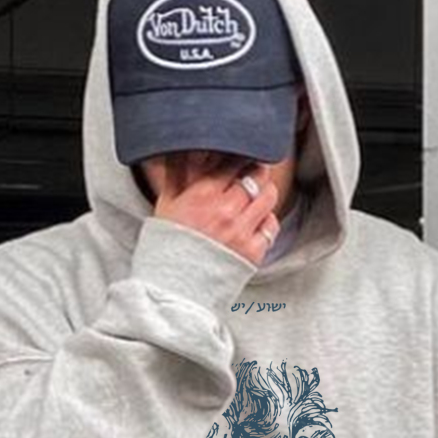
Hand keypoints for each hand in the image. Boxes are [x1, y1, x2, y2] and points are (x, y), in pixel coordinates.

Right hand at [142, 152, 280, 265]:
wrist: (173, 288)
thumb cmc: (167, 248)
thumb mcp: (165, 206)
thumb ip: (175, 174)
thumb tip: (179, 149)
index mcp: (203, 195)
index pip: (234, 161)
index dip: (239, 156)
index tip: (239, 158)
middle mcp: (225, 211)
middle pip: (257, 175)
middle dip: (256, 171)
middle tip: (253, 173)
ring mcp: (241, 232)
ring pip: (269, 197)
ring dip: (265, 192)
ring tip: (257, 195)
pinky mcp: (252, 252)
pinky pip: (271, 226)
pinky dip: (267, 220)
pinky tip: (256, 222)